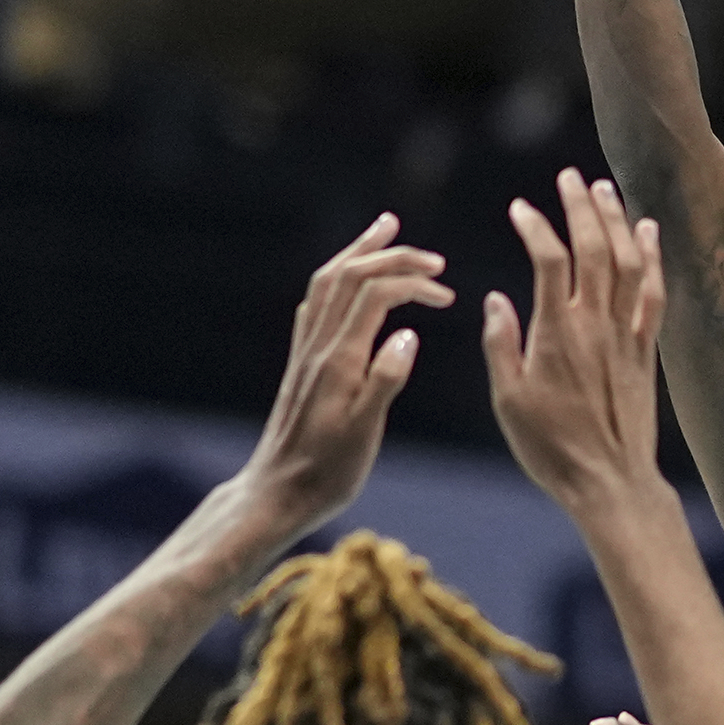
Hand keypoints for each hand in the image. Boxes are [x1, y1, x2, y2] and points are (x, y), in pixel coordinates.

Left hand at [242, 215, 454, 535]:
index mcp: (338, 361)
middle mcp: (317, 347)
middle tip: (432, 258)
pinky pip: (316, 303)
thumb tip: (407, 334)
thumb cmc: (325, 473)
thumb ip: (384, 382)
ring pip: (328, 282)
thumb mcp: (363, 434)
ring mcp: (305, 353)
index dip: (412, 283)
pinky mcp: (301, 364)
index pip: (375, 295)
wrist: (276, 494)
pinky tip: (348, 280)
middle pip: (350, 276)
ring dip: (359, 252)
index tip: (447, 295)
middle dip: (391, 255)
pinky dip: (339, 278)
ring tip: (385, 230)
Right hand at [485, 170, 667, 515]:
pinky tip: (648, 233)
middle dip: (582, 207)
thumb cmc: (552, 449)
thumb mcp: (509, 401)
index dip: (537, 227)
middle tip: (571, 178)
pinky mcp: (646, 350)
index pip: (550, 260)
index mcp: (557, 333)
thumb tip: (495, 299)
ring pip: (628, 263)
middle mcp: (596, 325)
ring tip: (605, 190)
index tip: (520, 209)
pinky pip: (653, 293)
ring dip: (617, 222)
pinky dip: (651, 258)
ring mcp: (626, 335)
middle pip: (594, 249)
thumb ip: (501, 345)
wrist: (611, 483)